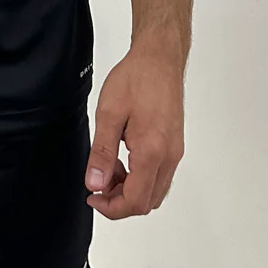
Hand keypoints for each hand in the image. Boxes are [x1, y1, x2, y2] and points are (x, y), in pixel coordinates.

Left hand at [84, 38, 184, 217]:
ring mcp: (175, 152)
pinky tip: (123, 161)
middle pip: (146, 202)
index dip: (110, 208)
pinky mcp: (174, 146)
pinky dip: (140, 179)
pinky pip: (159, 176)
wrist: (159, 59)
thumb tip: (94, 183)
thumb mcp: (108, 114)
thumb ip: (102, 153)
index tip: (92, 197)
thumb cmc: (136, 79)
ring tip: (108, 169)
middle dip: (119, 201)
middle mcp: (169, 157)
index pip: (135, 201)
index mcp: (152, 151)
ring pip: (154, 191)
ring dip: (130, 190)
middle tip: (97, 184)